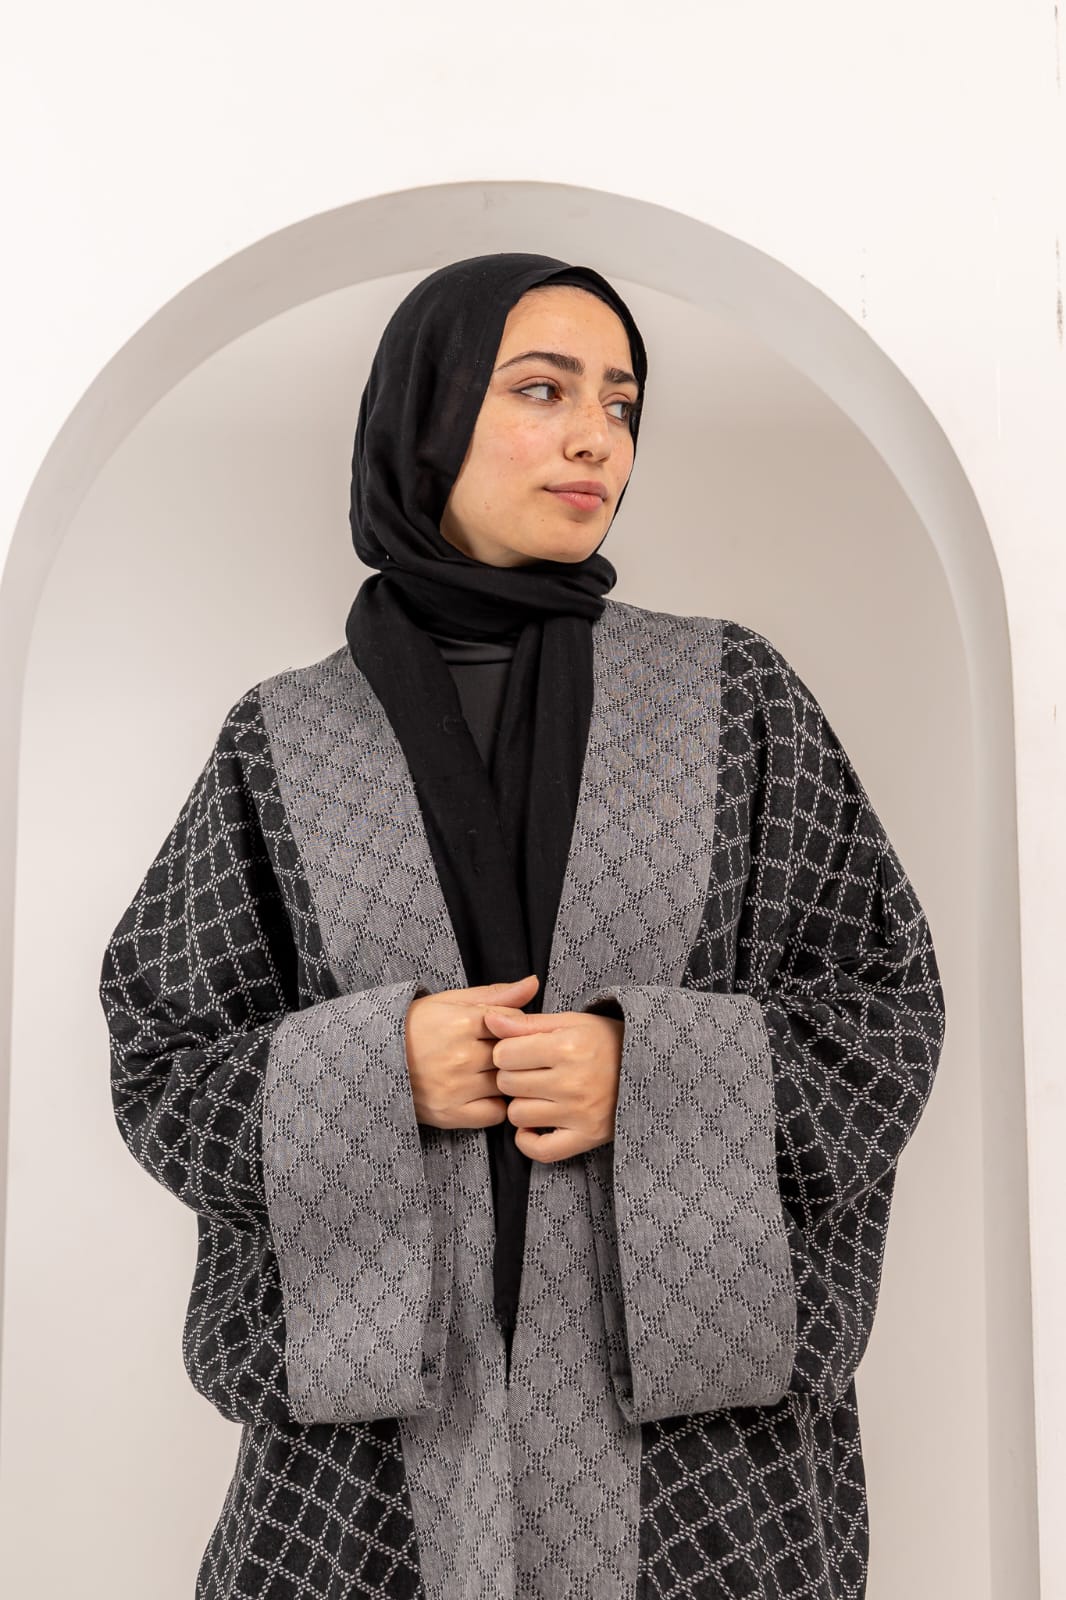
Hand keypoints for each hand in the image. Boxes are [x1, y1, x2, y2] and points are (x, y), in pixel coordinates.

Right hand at [404, 973, 540, 1128]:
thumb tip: (534, 983)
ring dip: (506, 1078)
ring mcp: (457, 1087)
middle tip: (499, 1051)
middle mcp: (461, 1056)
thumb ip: (496, 995)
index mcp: (463, 1022)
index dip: (514, 1025)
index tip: (503, 1028)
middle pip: (513, 1054)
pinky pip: (496, 1113)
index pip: (515, 1022)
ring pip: (508, 1083)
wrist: (375, 1061)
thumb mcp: (452, 1001)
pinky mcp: (452, 1113)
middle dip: (512, 1052)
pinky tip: (483, 1093)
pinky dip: (496, 1105)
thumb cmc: (417, 1026)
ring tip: (489, 1070)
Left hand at [482, 1003, 623, 1163]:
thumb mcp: (569, 1022)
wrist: (648, 1067)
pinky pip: (540, 1150)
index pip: (504, 1055)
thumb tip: (488, 1020)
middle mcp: (573, 1083)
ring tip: (538, 1093)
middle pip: (507, 1084)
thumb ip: (526, 1023)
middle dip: (512, 1075)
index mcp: (567, 1048)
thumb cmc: (603, 1040)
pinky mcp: (587, 1137)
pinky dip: (529, 1140)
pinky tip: (535, 1124)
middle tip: (531, 1071)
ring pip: (517, 1115)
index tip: (520, 1050)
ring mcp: (580, 1113)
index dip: (506, 1051)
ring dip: (521, 1104)